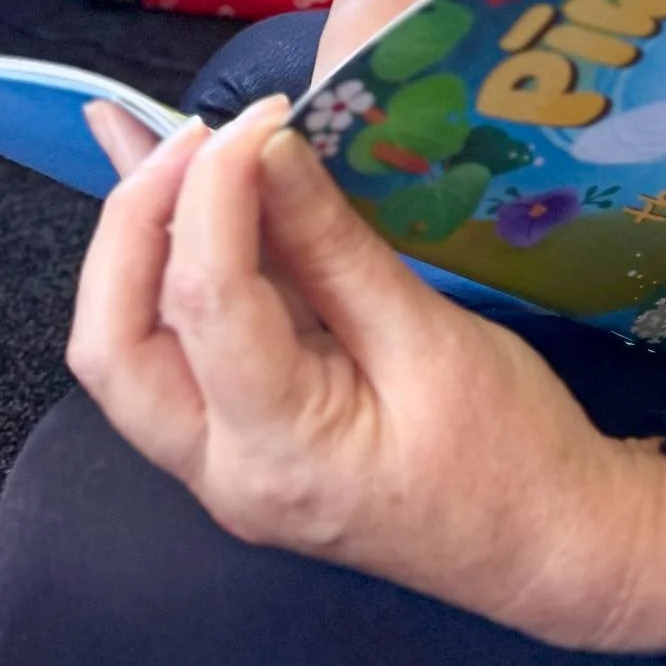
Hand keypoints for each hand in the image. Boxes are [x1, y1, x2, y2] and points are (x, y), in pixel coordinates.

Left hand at [72, 97, 665, 650]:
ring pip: (126, 348)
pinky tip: (149, 186)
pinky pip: (174, 349)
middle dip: (135, 223)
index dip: (216, 193)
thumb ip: (335, 248)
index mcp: (277, 454)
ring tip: (172, 142)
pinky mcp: (239, 439)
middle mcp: (221, 471)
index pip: (204, 305)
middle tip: (201, 134)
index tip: (264, 115)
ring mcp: (220, 464)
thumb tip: (267, 150)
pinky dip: (160, 266)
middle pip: (114, 342)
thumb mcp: (435, 340)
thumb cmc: (512, 454)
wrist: (551, 550)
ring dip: (137, 243)